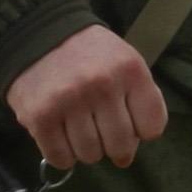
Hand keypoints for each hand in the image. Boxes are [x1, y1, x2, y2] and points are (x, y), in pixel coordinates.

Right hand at [5, 25, 168, 169]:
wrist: (39, 33)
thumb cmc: (89, 53)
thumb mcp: (125, 62)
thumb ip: (138, 101)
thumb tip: (128, 155)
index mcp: (130, 70)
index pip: (152, 128)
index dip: (141, 131)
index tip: (128, 121)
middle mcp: (102, 86)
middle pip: (121, 146)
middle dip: (114, 146)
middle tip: (102, 131)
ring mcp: (69, 102)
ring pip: (90, 156)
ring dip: (86, 150)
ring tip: (78, 129)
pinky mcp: (40, 116)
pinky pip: (60, 158)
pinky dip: (62, 155)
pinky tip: (60, 136)